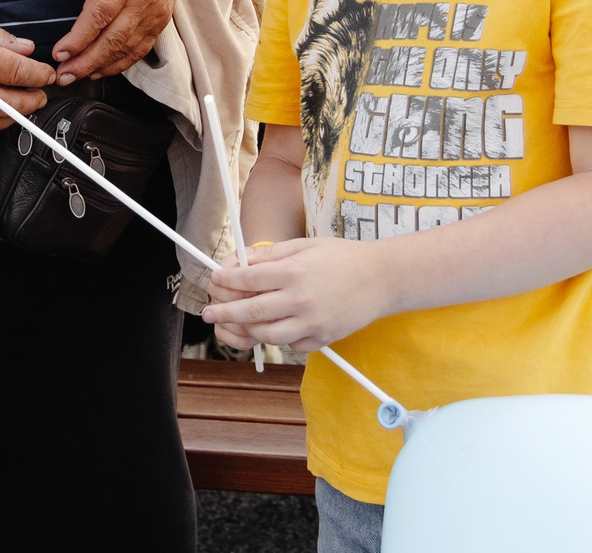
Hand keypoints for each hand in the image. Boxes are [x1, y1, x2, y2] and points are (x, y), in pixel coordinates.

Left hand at [50, 0, 186, 82]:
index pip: (100, 14)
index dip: (79, 37)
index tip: (60, 52)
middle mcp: (143, 0)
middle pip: (113, 39)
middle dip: (85, 61)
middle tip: (62, 75)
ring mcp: (154, 13)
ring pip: (126, 49)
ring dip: (99, 67)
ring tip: (75, 77)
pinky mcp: (160, 22)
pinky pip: (139, 49)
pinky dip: (120, 64)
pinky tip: (100, 71)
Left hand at [201, 235, 397, 353]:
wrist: (382, 279)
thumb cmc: (343, 258)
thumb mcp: (305, 245)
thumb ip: (271, 255)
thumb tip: (241, 261)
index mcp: (295, 272)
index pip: (249, 279)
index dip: (226, 280)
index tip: (215, 280)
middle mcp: (301, 300)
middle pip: (251, 312)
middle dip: (224, 313)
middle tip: (209, 313)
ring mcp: (313, 324)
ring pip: (267, 336)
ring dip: (246, 330)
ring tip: (234, 324)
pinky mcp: (323, 339)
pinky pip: (291, 346)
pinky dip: (278, 340)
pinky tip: (272, 328)